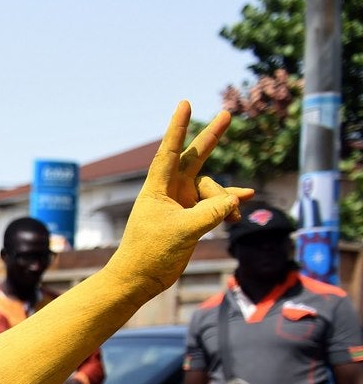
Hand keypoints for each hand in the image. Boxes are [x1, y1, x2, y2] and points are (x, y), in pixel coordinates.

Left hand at [111, 102, 255, 294]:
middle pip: (194, 158)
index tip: (185, 104)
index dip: (179, 127)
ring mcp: (180, 204)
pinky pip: (214, 205)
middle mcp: (169, 192)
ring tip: (234, 215)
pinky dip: (228, 206)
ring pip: (212, 190)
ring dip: (226, 199)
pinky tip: (243, 205)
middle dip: (212, 138)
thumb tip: (235, 200)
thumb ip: (213, 211)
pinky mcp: (190, 219)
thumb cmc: (151, 253)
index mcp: (158, 188)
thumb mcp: (186, 229)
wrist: (139, 279)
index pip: (170, 151)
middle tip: (228, 114)